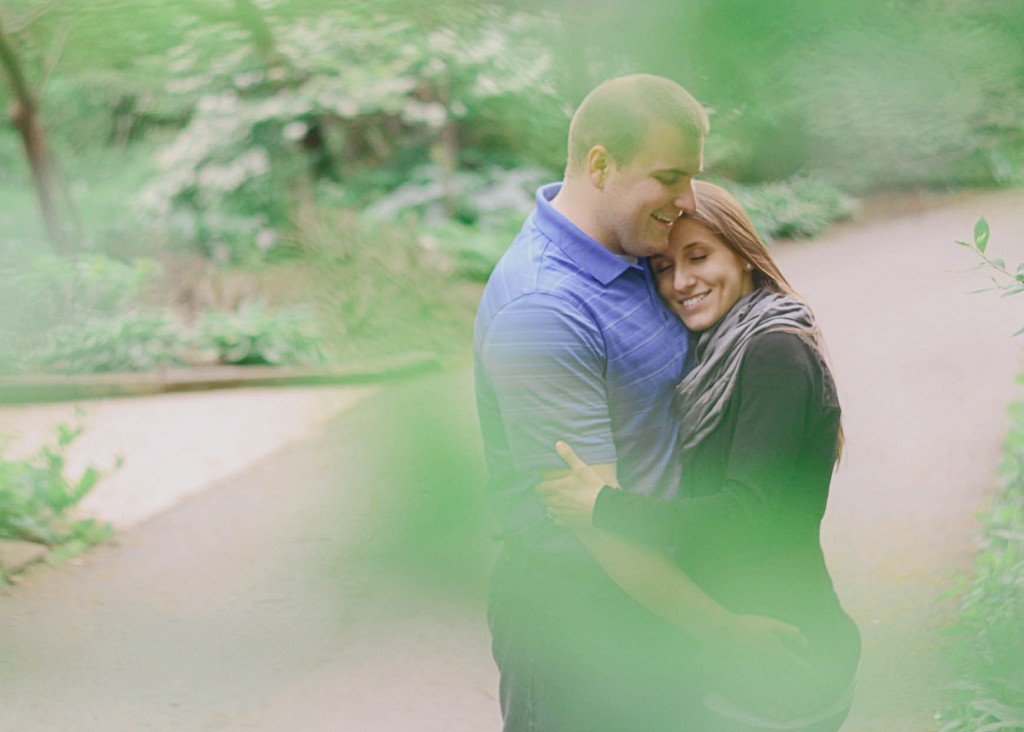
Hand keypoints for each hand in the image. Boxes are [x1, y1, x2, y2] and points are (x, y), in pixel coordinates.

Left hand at [534, 441, 608, 527]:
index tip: (543, 484)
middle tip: (551, 491)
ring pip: (549, 510)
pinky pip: (557, 520)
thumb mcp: (581, 468)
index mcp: (556, 488)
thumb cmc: (592, 486)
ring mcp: (561, 513)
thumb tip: (558, 443)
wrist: (603, 507)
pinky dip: (558, 517)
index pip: (539, 488)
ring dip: (551, 506)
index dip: (540, 486)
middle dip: (546, 495)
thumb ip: (568, 455)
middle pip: (544, 499)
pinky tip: (563, 514)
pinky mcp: (568, 522)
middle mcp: (555, 501)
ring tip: (557, 502)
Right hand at [704, 614, 828, 719]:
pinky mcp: (747, 692)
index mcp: (782, 657)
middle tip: (822, 704)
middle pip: (800, 693)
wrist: (716, 635)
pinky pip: (766, 709)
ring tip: (808, 712)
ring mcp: (760, 686)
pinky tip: (785, 715)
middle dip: (813, 700)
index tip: (826, 688)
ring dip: (800, 709)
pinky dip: (779, 714)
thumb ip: (790, 633)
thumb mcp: (770, 624)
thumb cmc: (743, 627)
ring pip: (786, 704)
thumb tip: (806, 644)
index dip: (820, 684)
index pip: (808, 676)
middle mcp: (774, 675)